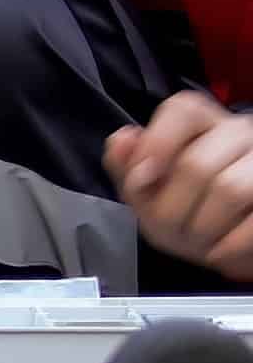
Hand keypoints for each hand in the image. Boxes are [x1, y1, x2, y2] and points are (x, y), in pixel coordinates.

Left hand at [104, 92, 252, 280]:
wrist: (232, 244)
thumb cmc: (190, 212)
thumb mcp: (151, 193)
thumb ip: (128, 167)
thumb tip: (122, 141)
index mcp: (202, 124)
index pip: (183, 111)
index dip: (156, 144)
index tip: (140, 179)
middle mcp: (239, 133)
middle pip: (196, 164)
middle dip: (172, 210)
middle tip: (173, 231)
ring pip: (230, 189)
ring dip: (203, 228)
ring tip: (200, 242)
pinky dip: (231, 245)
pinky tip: (221, 251)